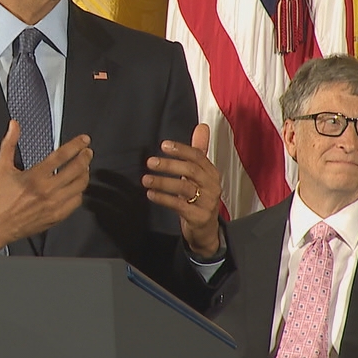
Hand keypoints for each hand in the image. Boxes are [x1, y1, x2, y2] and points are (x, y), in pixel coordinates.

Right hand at [0, 120, 91, 253]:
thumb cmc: (1, 197)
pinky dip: (79, 191)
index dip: (76, 145)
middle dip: (85, 157)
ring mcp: (54, 204)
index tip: (84, 140)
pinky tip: (76, 186)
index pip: (61, 156)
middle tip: (87, 152)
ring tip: (84, 167)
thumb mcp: (2, 167)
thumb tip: (14, 125)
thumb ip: (9, 143)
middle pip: (76, 169)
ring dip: (84, 173)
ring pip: (80, 185)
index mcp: (35, 176)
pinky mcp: (57, 215)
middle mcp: (47, 190)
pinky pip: (76, 201)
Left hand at [142, 123, 222, 255]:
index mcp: (211, 172)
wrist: (206, 230)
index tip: (163, 145)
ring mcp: (208, 202)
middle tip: (150, 162)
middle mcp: (212, 186)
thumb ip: (198, 150)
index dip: (180, 149)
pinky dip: (163, 198)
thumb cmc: (200, 197)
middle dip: (169, 165)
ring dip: (163, 182)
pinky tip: (150, 194)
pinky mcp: (199, 217)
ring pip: (184, 188)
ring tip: (145, 179)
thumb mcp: (200, 174)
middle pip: (191, 170)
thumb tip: (202, 126)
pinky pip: (180, 205)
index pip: (197, 156)